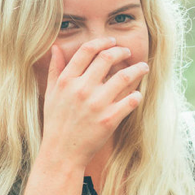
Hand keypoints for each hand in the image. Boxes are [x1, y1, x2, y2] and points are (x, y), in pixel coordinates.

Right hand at [39, 37, 148, 167]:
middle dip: (122, 51)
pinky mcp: (109, 119)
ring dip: (137, 69)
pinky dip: (137, 95)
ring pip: (124, 77)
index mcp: (67, 81)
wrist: (62, 153)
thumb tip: (56, 48)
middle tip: (128, 53)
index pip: (87, 50)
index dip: (103, 42)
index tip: (113, 41)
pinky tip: (138, 94)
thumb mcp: (50, 94)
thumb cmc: (56, 122)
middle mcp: (82, 89)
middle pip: (108, 58)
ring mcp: (97, 104)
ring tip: (143, 67)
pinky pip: (131, 101)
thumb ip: (55, 70)